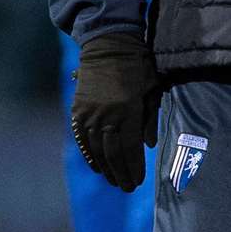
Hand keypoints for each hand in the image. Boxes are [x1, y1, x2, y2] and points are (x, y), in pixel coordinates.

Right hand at [70, 33, 161, 191]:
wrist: (109, 44)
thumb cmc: (138, 64)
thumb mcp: (152, 88)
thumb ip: (150, 118)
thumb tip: (149, 146)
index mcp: (128, 110)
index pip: (130, 148)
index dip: (134, 167)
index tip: (138, 181)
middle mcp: (106, 115)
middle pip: (113, 153)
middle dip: (121, 173)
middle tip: (127, 187)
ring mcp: (89, 114)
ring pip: (96, 149)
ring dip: (105, 168)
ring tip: (113, 180)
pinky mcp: (78, 110)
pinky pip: (82, 139)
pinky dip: (89, 155)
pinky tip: (96, 166)